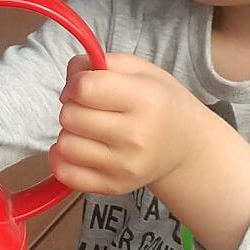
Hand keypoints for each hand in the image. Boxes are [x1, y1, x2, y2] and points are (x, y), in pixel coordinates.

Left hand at [49, 53, 208, 195]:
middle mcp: (136, 136)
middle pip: (70, 116)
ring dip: (70, 134)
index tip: (85, 86)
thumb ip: (99, 63)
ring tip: (91, 130)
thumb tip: (69, 81)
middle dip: (73, 107)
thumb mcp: (140, 70)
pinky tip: (81, 150)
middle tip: (92, 109)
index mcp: (145, 100)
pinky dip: (64, 160)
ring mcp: (125, 166)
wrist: (185, 146)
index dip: (76, 83)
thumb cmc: (159, 103)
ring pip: (64, 145)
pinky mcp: (114, 186)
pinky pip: (65, 174)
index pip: (84, 88)